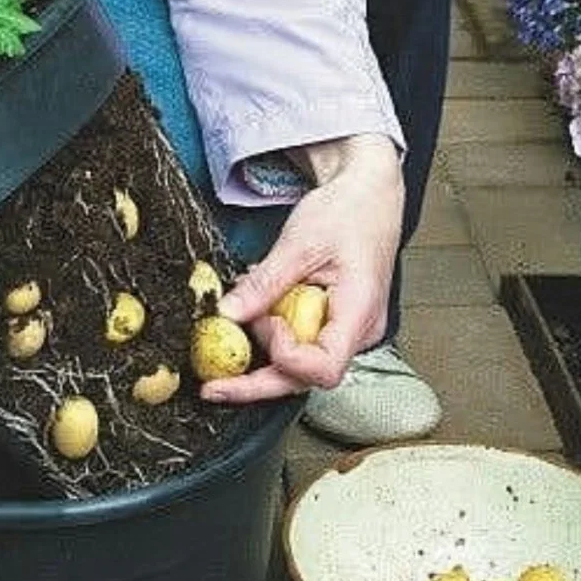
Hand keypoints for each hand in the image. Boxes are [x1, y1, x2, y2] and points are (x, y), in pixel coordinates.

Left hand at [202, 134, 403, 402]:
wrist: (368, 196)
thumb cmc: (350, 212)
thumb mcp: (300, 243)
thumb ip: (264, 284)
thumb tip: (228, 315)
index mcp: (360, 313)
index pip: (323, 368)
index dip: (286, 358)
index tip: (266, 324)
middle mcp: (356, 333)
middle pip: (304, 378)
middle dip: (255, 382)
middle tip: (211, 384)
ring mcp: (344, 333)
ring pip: (297, 368)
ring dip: (260, 354)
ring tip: (237, 323)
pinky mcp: (329, 326)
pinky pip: (296, 345)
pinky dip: (269, 335)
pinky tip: (253, 317)